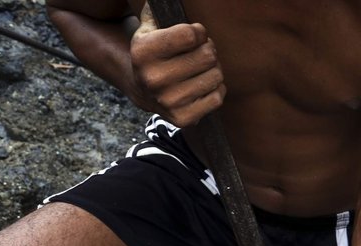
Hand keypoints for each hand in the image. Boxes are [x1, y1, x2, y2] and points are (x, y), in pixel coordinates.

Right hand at [128, 5, 225, 125]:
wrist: (142, 89)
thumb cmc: (154, 53)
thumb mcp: (150, 27)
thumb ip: (161, 11)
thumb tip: (173, 0)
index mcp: (144, 51)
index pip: (191, 34)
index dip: (198, 32)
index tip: (194, 35)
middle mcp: (153, 78)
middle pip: (208, 55)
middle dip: (209, 50)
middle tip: (200, 53)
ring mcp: (168, 101)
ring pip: (216, 76)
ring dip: (213, 70)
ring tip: (201, 69)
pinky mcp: (183, 119)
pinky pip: (218, 98)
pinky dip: (216, 89)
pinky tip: (203, 86)